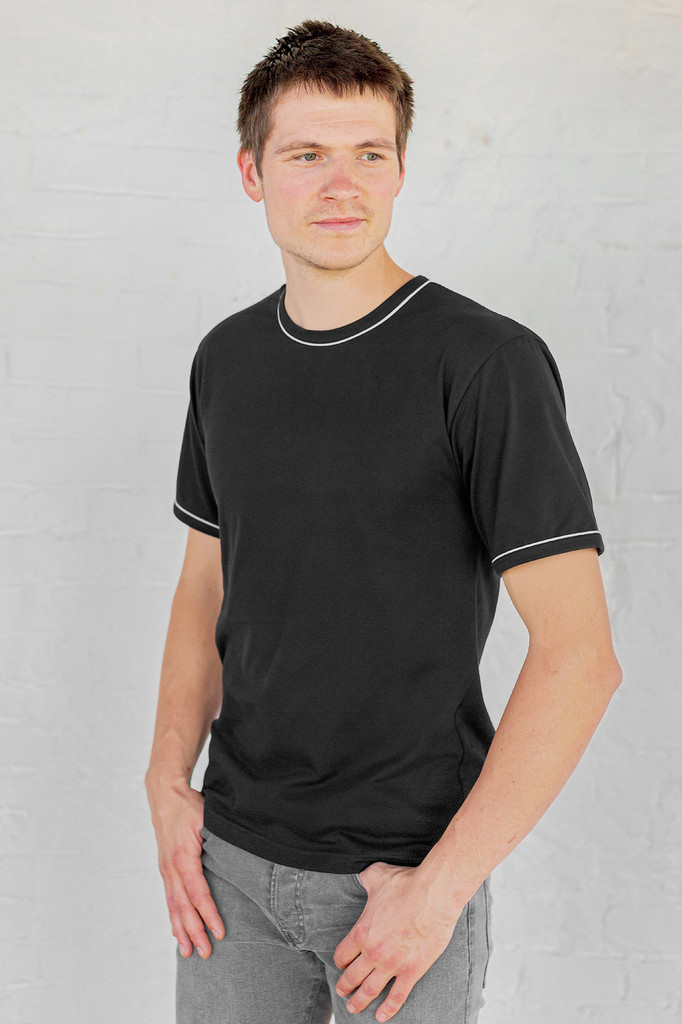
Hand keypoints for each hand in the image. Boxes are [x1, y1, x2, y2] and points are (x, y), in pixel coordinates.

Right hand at [145, 777, 224, 958]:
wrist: (164, 795)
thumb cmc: (189, 805)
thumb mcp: (207, 818)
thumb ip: (218, 838)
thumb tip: (240, 851)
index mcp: (184, 857)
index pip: (198, 892)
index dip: (209, 914)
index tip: (219, 932)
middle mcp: (172, 867)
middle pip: (184, 906)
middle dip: (194, 931)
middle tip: (206, 952)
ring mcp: (166, 869)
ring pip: (173, 906)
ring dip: (181, 931)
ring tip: (187, 953)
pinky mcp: (165, 868)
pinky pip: (169, 898)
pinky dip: (173, 918)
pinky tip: (176, 932)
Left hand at [333, 861, 464, 1021]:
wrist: (434, 893)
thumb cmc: (406, 883)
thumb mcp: (377, 875)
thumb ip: (365, 878)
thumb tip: (361, 875)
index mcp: (361, 931)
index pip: (342, 955)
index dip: (340, 961)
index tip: (341, 964)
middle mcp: (373, 952)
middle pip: (352, 976)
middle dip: (345, 986)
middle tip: (342, 991)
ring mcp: (392, 964)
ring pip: (370, 990)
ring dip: (359, 1001)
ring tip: (353, 1008)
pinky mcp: (412, 971)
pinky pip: (397, 996)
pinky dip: (388, 1009)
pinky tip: (381, 1016)